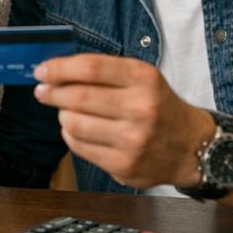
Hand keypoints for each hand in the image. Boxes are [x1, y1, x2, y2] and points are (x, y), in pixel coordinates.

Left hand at [32, 53, 212, 188]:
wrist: (191, 146)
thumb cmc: (159, 106)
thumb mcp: (142, 78)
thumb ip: (104, 72)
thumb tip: (56, 71)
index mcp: (144, 78)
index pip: (91, 68)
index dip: (60, 68)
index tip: (41, 70)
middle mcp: (141, 108)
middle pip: (79, 96)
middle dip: (52, 92)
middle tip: (42, 91)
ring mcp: (133, 140)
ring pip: (74, 124)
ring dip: (62, 115)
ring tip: (66, 111)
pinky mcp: (124, 165)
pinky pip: (80, 147)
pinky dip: (71, 135)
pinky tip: (77, 130)